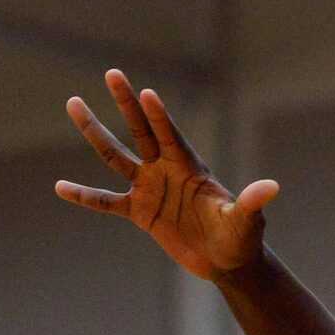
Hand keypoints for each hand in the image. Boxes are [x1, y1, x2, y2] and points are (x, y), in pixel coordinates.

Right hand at [57, 70, 277, 281]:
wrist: (227, 262)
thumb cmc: (241, 238)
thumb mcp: (246, 221)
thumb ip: (252, 202)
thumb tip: (273, 187)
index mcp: (190, 167)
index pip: (171, 136)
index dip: (161, 117)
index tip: (148, 93)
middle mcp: (166, 170)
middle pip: (141, 131)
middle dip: (127, 103)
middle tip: (113, 73)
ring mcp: (149, 187)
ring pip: (116, 155)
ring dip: (94, 131)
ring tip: (73, 103)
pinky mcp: (140, 212)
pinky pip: (106, 201)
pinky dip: (85, 196)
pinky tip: (61, 188)